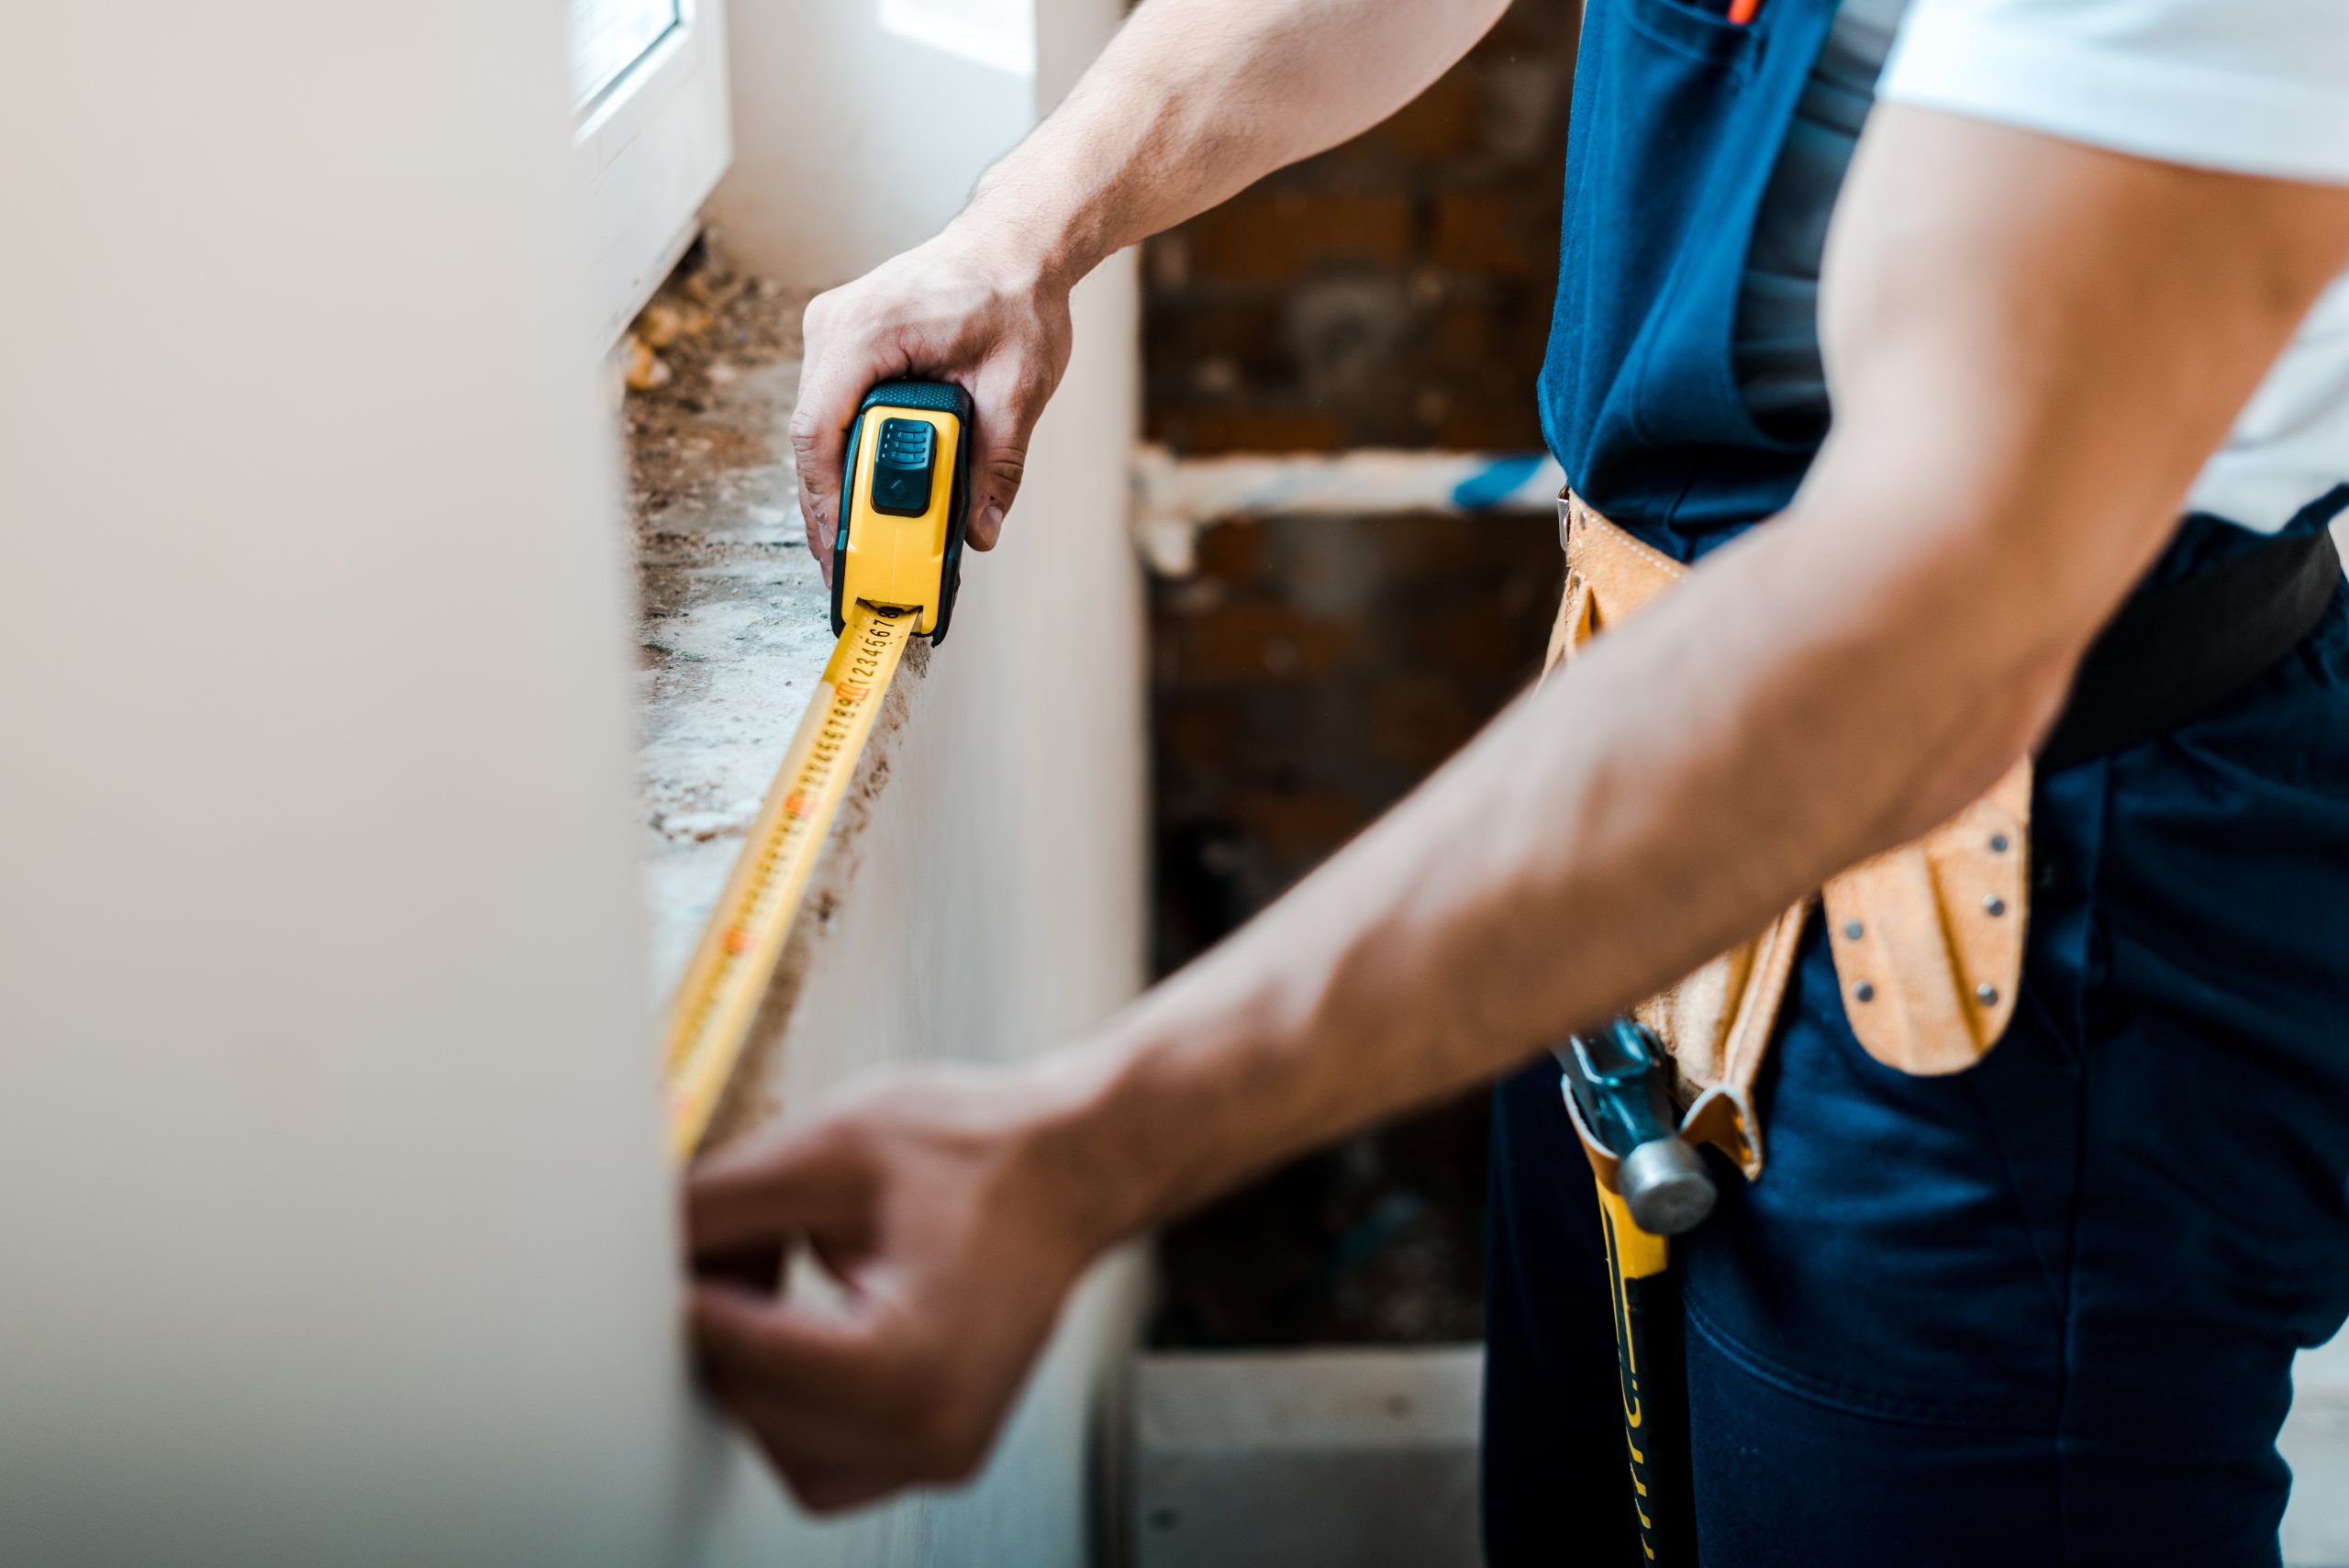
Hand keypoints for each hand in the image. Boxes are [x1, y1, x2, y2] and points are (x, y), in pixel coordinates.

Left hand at [684, 1057, 1119, 1511]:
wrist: (1072, 1166)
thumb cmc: (986, 1152)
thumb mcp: (832, 1150)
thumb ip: (721, 1202)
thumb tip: (643, 1244)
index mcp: (911, 1366)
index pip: (743, 1357)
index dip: (684, 1297)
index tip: (657, 1256)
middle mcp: (932, 1432)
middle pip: (753, 1410)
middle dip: (721, 1329)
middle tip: (729, 1245)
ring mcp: (939, 1452)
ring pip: (778, 1447)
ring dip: (752, 1370)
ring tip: (776, 1277)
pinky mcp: (937, 1450)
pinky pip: (824, 1458)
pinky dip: (794, 1399)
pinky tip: (805, 1322)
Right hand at [790, 221, 1075, 578]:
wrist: (1013, 245)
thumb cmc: (1014, 294)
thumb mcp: (1018, 386)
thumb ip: (999, 462)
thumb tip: (982, 529)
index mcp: (866, 329)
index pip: (818, 429)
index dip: (823, 499)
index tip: (840, 548)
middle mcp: (835, 326)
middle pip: (812, 437)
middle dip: (829, 506)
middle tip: (850, 564)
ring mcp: (833, 333)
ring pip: (819, 428)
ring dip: (838, 484)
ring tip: (861, 541)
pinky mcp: (844, 344)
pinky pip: (834, 412)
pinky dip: (850, 455)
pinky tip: (870, 494)